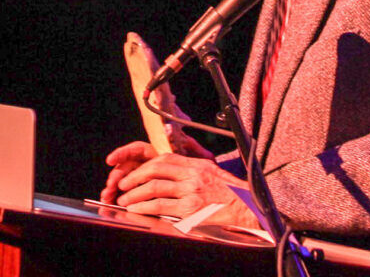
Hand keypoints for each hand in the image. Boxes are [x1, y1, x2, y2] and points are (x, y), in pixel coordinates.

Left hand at [108, 149, 257, 226]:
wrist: (247, 209)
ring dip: (135, 194)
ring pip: (154, 188)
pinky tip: (136, 209)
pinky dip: (144, 207)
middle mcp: (192, 175)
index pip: (164, 159)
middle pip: (156, 170)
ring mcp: (190, 192)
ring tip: (125, 199)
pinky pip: (160, 206)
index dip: (145, 165)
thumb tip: (171, 172)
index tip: (134, 172)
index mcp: (196, 164)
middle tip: (123, 185)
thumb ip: (192, 170)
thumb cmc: (230, 193)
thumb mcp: (211, 173)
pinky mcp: (189, 210)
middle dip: (135, 177)